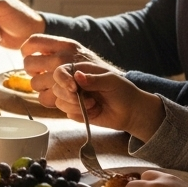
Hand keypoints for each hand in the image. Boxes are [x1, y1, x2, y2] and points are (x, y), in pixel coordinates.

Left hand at [23, 35, 120, 105]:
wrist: (119, 92)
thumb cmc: (99, 74)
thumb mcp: (81, 54)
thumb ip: (61, 51)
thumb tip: (36, 51)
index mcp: (66, 45)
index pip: (33, 41)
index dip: (27, 51)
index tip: (32, 58)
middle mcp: (62, 56)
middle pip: (29, 64)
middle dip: (33, 72)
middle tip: (43, 76)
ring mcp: (62, 75)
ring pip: (35, 83)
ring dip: (42, 88)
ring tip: (55, 89)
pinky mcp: (64, 95)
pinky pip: (44, 98)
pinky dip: (49, 100)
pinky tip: (60, 98)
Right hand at [49, 62, 164, 139]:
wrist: (130, 111)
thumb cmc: (122, 91)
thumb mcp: (111, 81)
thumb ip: (94, 79)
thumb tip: (77, 75)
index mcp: (80, 72)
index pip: (60, 72)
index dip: (62, 79)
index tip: (73, 87)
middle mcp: (74, 84)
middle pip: (57, 88)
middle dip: (70, 96)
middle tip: (89, 100)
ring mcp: (74, 99)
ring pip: (60, 102)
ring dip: (76, 106)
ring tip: (94, 105)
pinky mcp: (76, 112)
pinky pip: (68, 114)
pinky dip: (80, 114)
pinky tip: (94, 112)